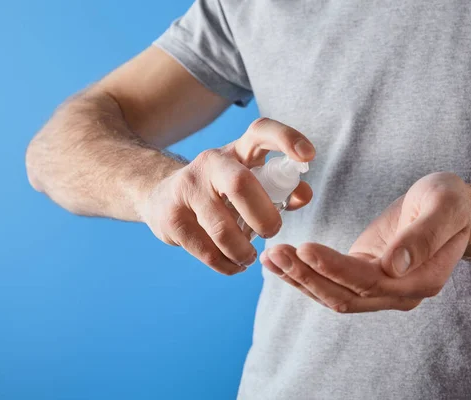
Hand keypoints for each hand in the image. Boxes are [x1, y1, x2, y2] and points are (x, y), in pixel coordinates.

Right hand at [141, 118, 314, 274]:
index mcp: (238, 150)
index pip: (261, 131)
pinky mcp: (171, 217)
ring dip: (242, 251)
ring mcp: (187, 188)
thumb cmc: (221, 192)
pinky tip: (232, 265)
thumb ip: (282, 188)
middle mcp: (211, 162)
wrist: (162, 198)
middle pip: (240, 184)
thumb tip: (304, 195)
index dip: (286, 139)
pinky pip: (207, 250)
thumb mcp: (250, 182)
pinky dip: (226, 264)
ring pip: (222, 229)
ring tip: (248, 257)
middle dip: (264, 217)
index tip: (308, 156)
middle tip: (272, 232)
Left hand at [261, 172, 470, 311]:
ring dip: (299, 279)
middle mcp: (399, 293)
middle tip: (275, 253)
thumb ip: (424, 236)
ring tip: (270, 258)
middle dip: (306, 276)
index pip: (369, 281)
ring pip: (333, 295)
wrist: (452, 210)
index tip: (304, 248)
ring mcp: (381, 290)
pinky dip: (304, 276)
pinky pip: (331, 284)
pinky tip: (280, 263)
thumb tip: (394, 266)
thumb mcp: (445, 207)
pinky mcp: (365, 278)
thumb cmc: (451, 203)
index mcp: (421, 279)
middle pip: (345, 295)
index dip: (334, 268)